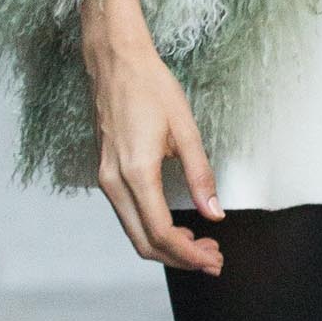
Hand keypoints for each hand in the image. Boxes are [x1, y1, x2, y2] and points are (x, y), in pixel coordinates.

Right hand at [81, 0, 224, 274]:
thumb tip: (215, 214)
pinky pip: (128, 216)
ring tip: (202, 245)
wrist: (115, 61)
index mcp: (136, 172)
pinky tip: (178, 226)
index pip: (161, 232)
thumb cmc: (150, 87)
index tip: (214, 260)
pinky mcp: (107, 173)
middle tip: (213, 259)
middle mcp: (115, 182)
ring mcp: (106, 179)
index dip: (189, 254)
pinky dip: (153, 230)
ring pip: (134, 232)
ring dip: (167, 246)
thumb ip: (201, 175)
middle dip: (179, 258)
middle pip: (144, 242)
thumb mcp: (186, 128)